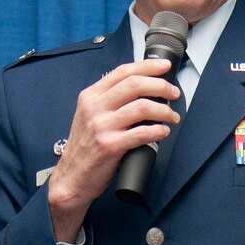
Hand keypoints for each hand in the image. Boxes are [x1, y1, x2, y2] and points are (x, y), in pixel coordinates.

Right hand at [46, 58, 179, 241]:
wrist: (71, 178)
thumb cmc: (85, 150)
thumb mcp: (90, 117)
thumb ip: (109, 101)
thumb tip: (139, 90)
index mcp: (90, 97)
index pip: (122, 72)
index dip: (147, 66)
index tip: (164, 67)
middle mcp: (94, 108)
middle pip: (134, 85)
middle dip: (160, 86)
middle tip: (173, 93)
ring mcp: (101, 127)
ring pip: (141, 107)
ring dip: (164, 110)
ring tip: (172, 116)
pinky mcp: (109, 146)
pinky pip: (141, 133)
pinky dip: (158, 131)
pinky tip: (163, 132)